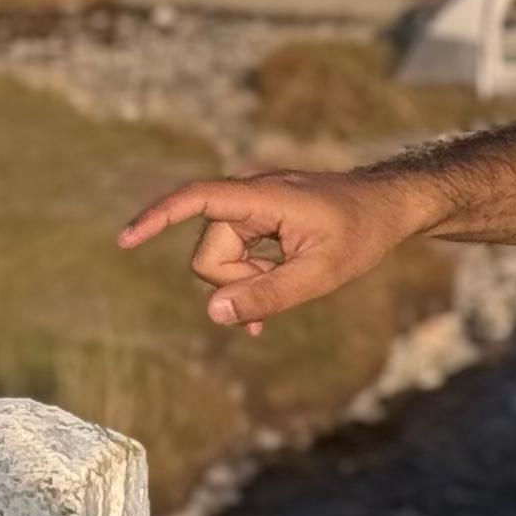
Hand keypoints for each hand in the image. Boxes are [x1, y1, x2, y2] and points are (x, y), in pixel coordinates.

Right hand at [116, 169, 432, 334]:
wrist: (390, 208)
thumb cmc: (362, 234)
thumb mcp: (323, 273)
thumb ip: (269, 294)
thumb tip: (213, 312)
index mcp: (263, 197)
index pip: (198, 199)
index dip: (158, 219)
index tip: (125, 241)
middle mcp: (250, 197)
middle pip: (208, 255)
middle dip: (235, 281)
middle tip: (286, 284)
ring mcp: (252, 209)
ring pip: (219, 262)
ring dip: (245, 283)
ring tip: (290, 284)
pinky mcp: (257, 222)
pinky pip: (233, 258)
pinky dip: (245, 282)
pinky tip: (258, 318)